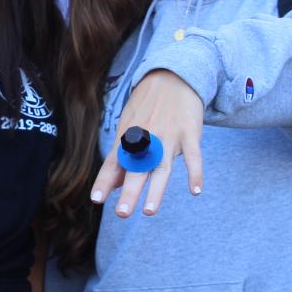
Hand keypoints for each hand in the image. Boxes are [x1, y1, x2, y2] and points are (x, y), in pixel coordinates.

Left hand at [91, 69, 203, 217]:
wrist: (173, 77)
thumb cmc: (146, 107)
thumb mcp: (128, 127)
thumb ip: (122, 157)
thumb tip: (112, 185)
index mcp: (128, 138)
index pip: (114, 163)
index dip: (104, 181)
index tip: (96, 199)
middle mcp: (147, 139)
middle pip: (137, 170)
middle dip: (129, 192)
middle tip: (121, 213)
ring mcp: (169, 137)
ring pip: (162, 168)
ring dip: (156, 191)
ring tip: (149, 211)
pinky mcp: (189, 134)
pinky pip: (193, 157)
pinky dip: (196, 174)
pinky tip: (196, 191)